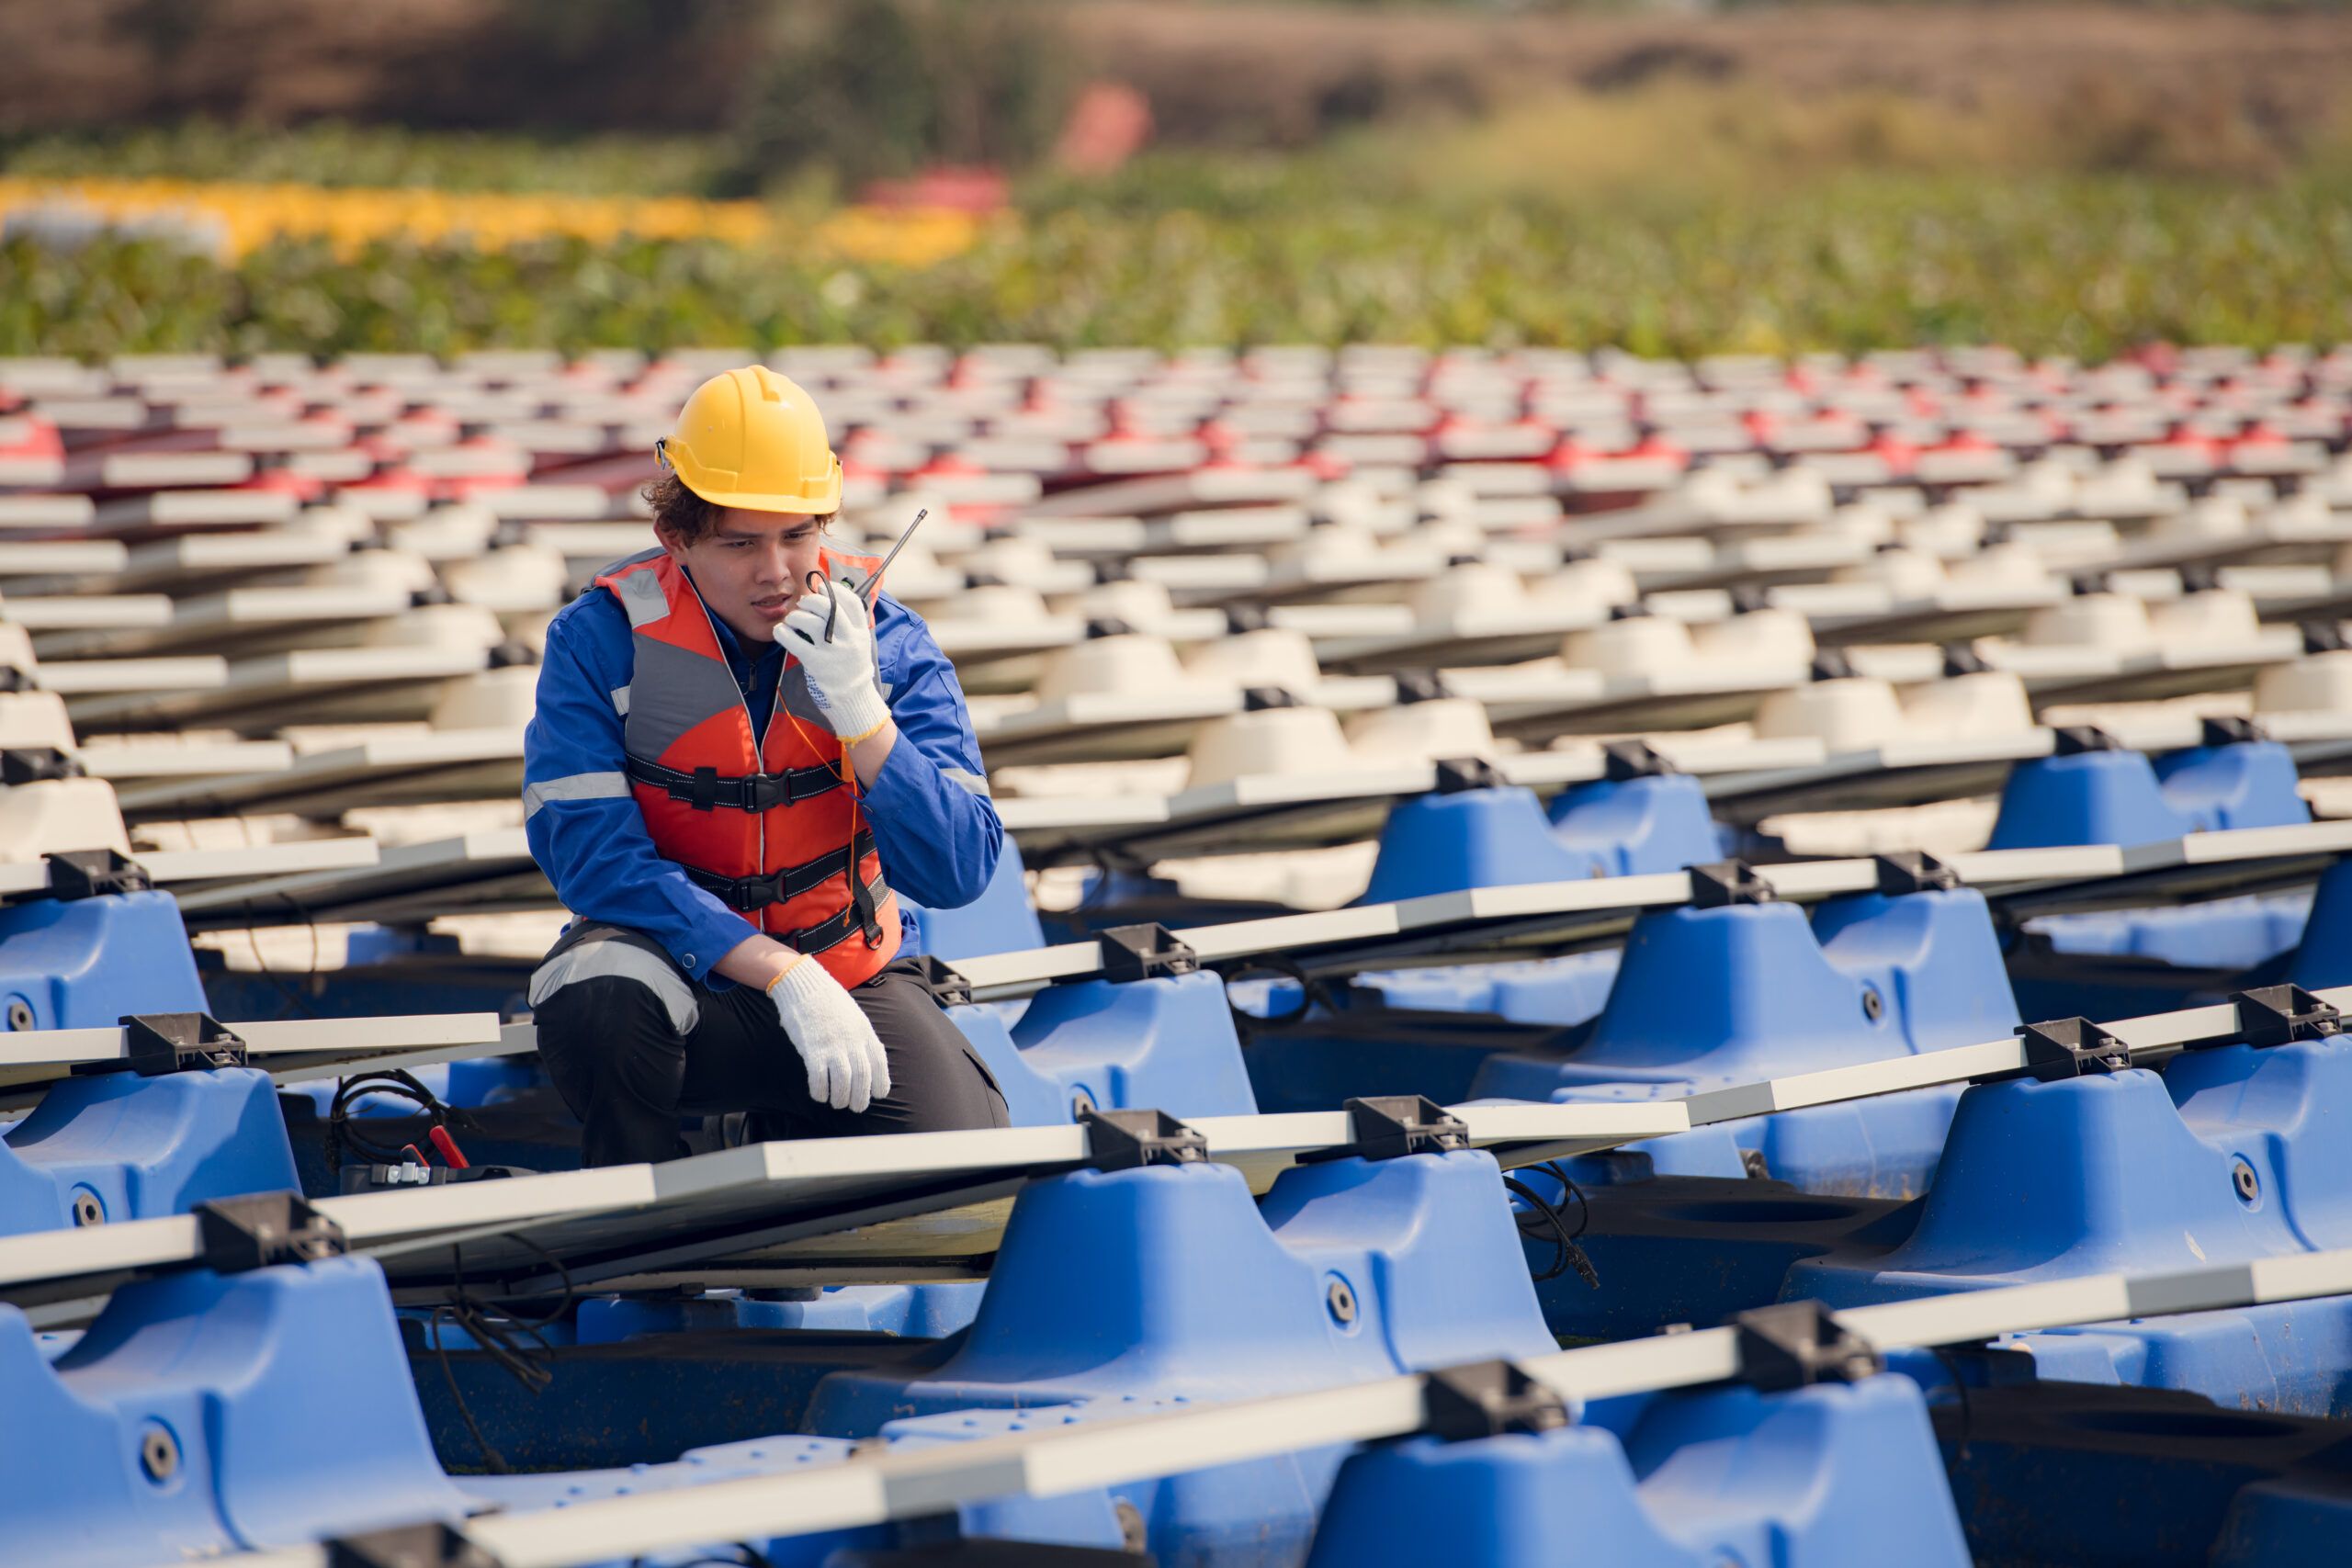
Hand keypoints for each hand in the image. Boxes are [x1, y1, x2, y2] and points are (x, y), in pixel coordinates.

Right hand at [766, 957, 891, 1113]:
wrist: (805, 985)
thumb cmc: (829, 1003)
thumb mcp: (854, 1017)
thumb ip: (861, 1038)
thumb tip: (866, 1061)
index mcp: (865, 1032)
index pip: (880, 1063)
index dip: (881, 1083)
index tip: (878, 1094)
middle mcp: (852, 1041)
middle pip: (863, 1078)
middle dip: (861, 1098)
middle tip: (856, 1108)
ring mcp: (833, 1046)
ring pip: (843, 1083)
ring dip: (841, 1098)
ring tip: (837, 1103)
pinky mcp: (813, 1049)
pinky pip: (819, 1079)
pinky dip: (820, 1091)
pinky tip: (819, 1095)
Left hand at [778, 577, 889, 741]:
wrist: (853, 701)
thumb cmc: (850, 669)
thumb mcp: (858, 645)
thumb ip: (848, 625)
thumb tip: (827, 597)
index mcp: (861, 633)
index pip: (852, 603)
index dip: (835, 590)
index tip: (821, 587)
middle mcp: (850, 640)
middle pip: (830, 608)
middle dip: (812, 600)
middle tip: (803, 604)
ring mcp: (834, 652)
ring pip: (811, 621)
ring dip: (796, 616)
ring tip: (792, 620)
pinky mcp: (817, 664)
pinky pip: (795, 642)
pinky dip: (784, 633)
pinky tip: (781, 632)